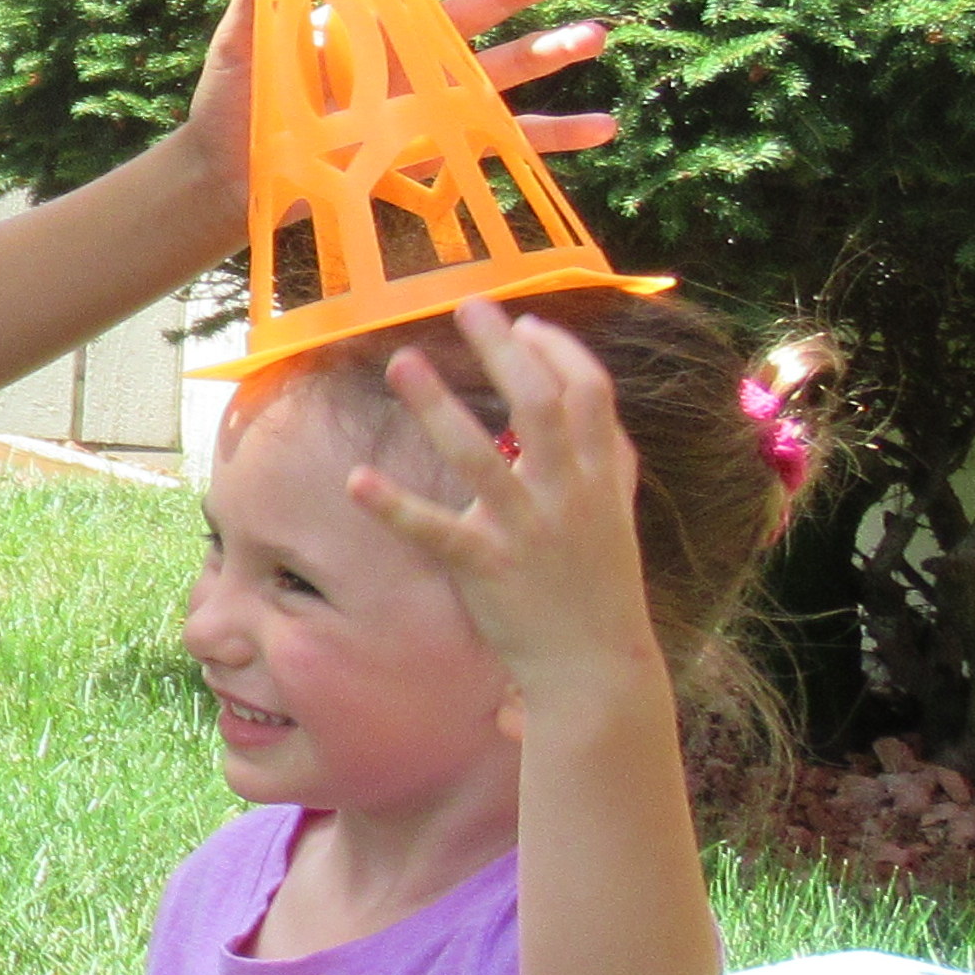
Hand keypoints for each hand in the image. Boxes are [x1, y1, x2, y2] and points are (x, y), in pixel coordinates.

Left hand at [174, 0, 614, 185]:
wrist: (231, 176)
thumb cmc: (236, 98)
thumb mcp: (244, 37)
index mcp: (376, 7)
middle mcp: (416, 45)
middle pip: (485, 1)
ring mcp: (433, 95)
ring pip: (506, 64)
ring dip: (552, 49)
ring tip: (593, 36)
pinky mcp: (440, 145)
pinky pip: (506, 139)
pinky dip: (554, 135)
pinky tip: (603, 127)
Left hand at [348, 294, 667, 707]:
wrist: (596, 668)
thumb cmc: (600, 587)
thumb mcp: (616, 514)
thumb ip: (607, 460)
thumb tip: (594, 405)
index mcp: (599, 478)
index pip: (590, 393)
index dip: (558, 351)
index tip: (525, 324)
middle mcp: (566, 495)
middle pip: (538, 404)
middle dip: (502, 350)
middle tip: (466, 306)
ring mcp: (526, 531)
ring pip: (478, 457)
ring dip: (437, 406)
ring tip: (403, 362)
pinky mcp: (486, 568)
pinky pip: (435, 530)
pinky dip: (395, 506)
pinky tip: (358, 479)